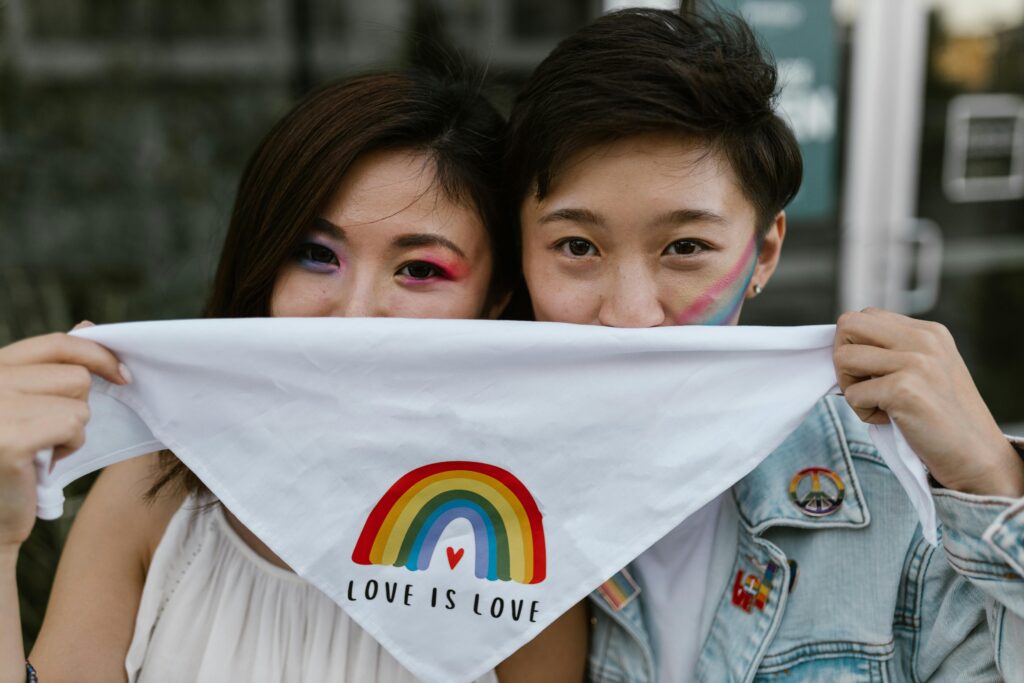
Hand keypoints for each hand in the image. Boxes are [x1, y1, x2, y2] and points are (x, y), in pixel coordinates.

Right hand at [0, 325, 128, 549]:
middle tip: (48, 434)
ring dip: (73, 429)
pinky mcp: (8, 437)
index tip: (121, 374)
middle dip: (76, 406)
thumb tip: (86, 326)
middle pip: (76, 375)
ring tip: (41, 449)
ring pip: (79, 402)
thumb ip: (50, 367)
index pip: (56, 343)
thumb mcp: (25, 403)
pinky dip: (69, 446)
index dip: (97, 353)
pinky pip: (73, 425)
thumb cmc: (11, 461)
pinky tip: (42, 464)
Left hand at [834, 308, 1023, 497]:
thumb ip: (894, 350)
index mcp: (928, 331)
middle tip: (863, 384)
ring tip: (878, 404)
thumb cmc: (941, 416)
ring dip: (850, 387)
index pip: (865, 316)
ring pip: (843, 358)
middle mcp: (923, 339)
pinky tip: (890, 420)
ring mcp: (915, 362)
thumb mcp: (926, 368)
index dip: (855, 345)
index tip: (870, 372)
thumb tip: (841, 347)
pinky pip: (852, 394)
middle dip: (843, 357)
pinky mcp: (904, 389)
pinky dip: (862, 413)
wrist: (975, 454)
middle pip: (848, 325)